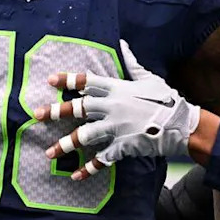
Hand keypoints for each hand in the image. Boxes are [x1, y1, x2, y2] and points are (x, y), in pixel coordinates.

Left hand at [34, 40, 199, 179]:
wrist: (182, 125)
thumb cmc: (167, 99)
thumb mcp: (149, 78)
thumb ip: (132, 63)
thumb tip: (123, 44)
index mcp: (117, 88)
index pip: (88, 81)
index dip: (68, 79)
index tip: (50, 80)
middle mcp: (112, 107)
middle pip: (78, 108)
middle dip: (56, 111)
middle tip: (37, 115)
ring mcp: (116, 127)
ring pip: (85, 135)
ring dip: (65, 144)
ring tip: (49, 153)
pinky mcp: (123, 146)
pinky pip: (102, 159)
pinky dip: (89, 169)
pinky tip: (76, 175)